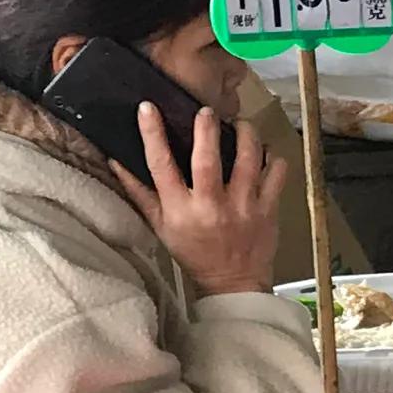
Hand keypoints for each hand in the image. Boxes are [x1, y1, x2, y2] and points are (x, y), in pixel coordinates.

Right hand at [114, 104, 288, 297]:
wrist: (233, 283)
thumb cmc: (193, 252)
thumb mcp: (161, 227)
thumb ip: (140, 193)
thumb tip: (116, 161)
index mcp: (180, 211)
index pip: (161, 166)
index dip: (152, 134)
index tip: (147, 108)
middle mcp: (211, 207)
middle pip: (207, 159)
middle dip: (206, 129)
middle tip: (206, 110)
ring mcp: (243, 207)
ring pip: (248, 158)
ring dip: (246, 134)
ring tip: (241, 125)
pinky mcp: (269, 209)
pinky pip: (276, 171)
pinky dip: (272, 156)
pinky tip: (264, 153)